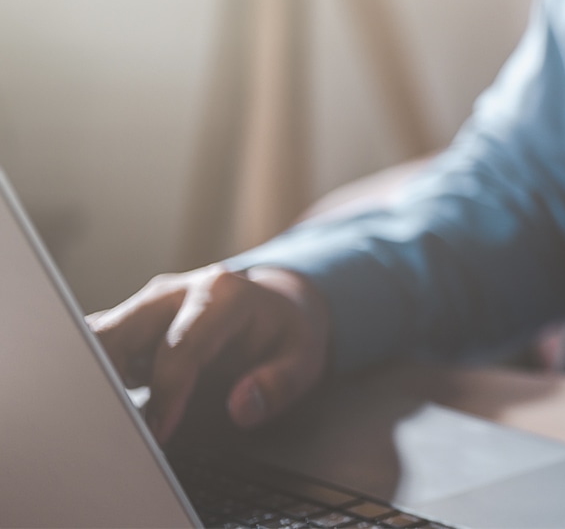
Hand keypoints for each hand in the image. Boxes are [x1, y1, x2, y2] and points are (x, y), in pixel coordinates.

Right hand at [87, 264, 329, 442]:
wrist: (277, 302)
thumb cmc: (287, 333)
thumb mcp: (305, 359)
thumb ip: (279, 385)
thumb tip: (241, 408)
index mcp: (223, 294)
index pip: (181, 346)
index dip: (168, 393)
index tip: (160, 432)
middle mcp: (178, 290)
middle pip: (122, 333)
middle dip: (110, 381)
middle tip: (118, 427)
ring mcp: (151, 301)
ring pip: (103, 336)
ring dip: (102, 377)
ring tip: (118, 415)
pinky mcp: (135, 316)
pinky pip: (104, 342)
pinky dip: (102, 371)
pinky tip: (117, 398)